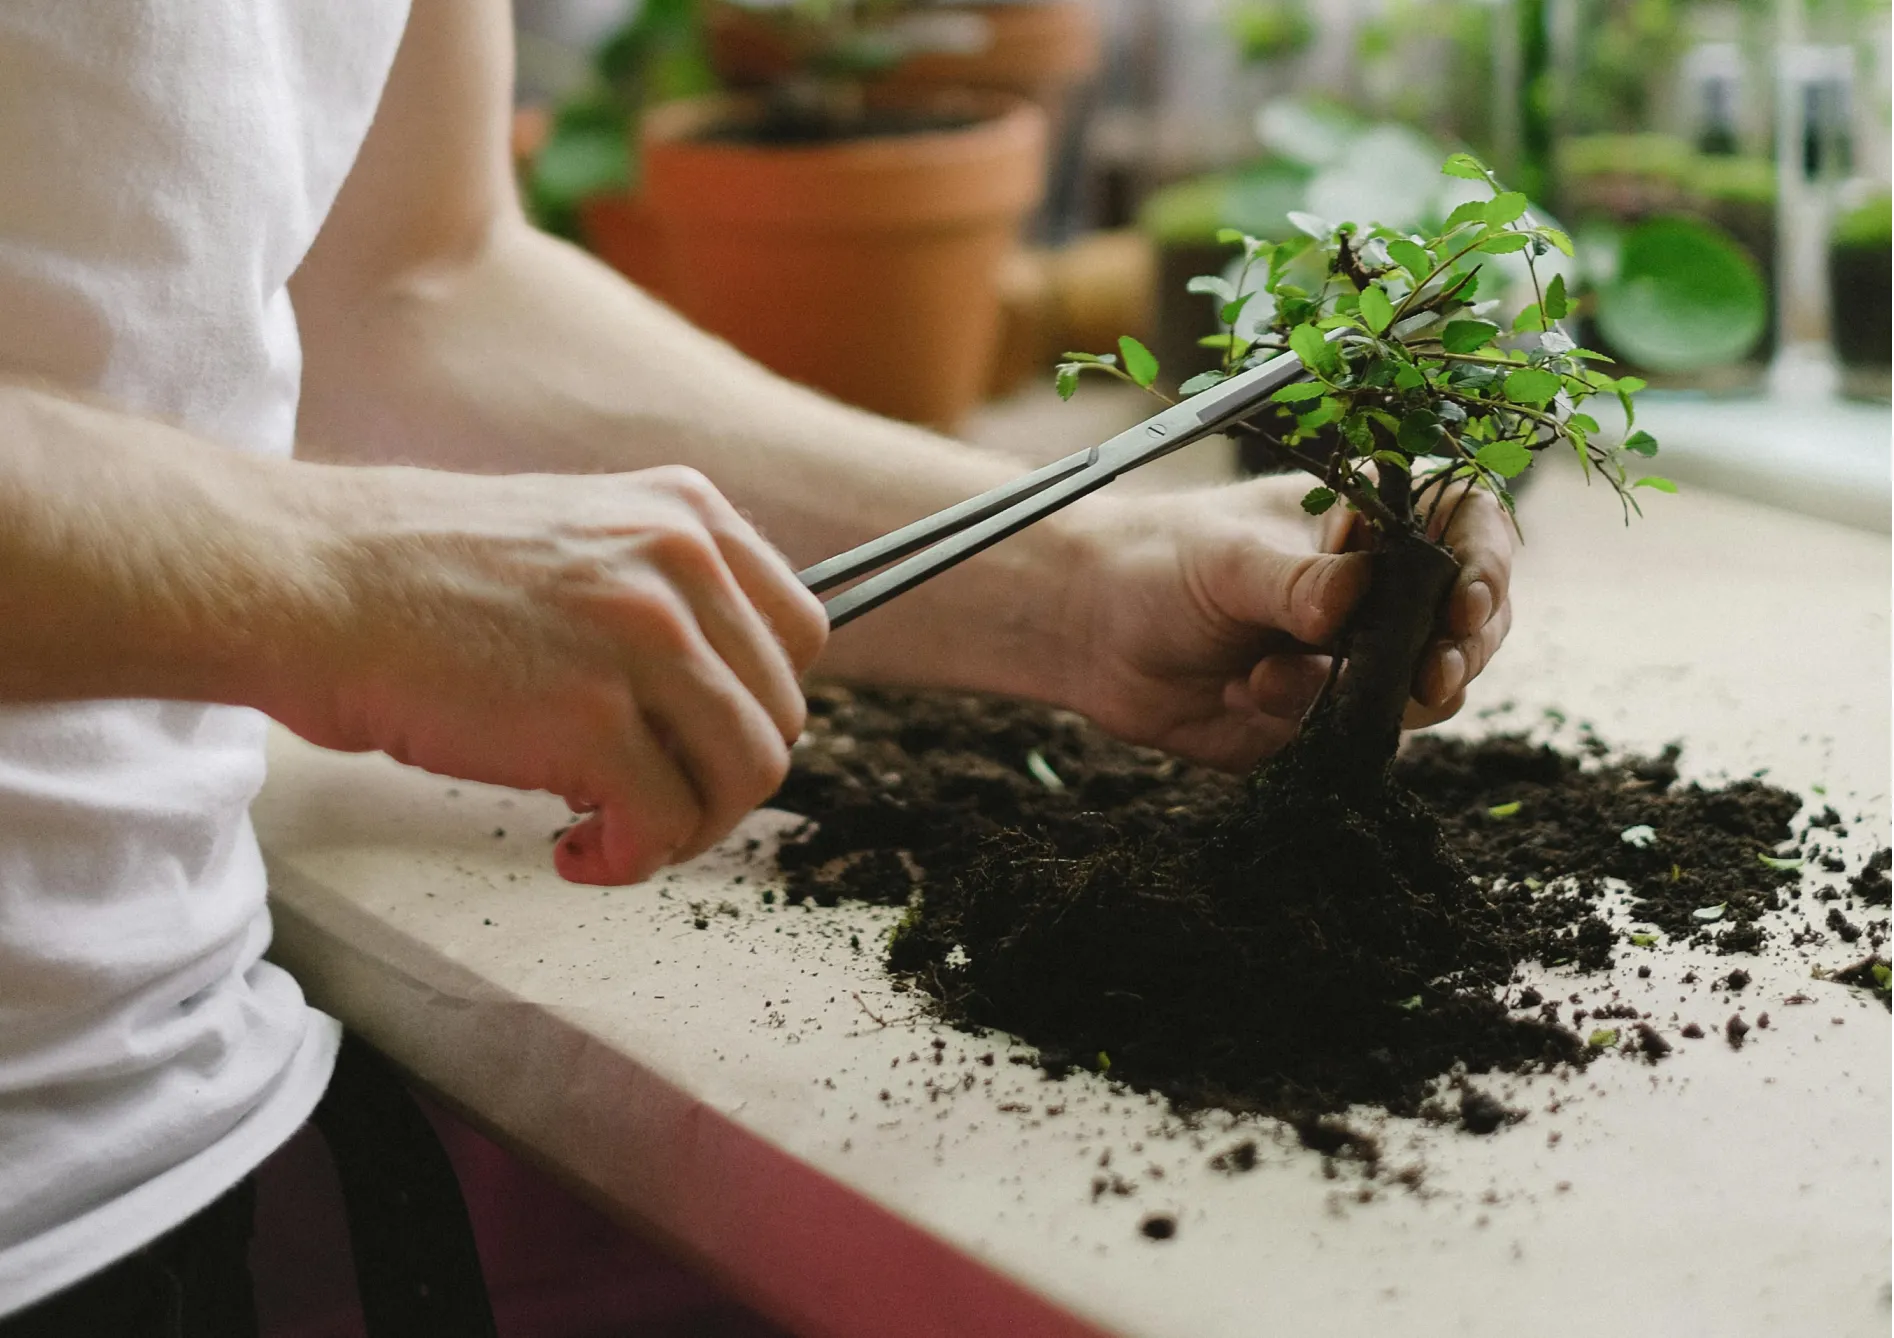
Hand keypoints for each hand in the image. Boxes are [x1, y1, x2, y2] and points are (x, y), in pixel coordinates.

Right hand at [271, 465, 826, 884]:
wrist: (305, 582)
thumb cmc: (417, 578)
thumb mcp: (577, 538)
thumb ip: (662, 594)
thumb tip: (722, 696)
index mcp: (690, 513)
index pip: (802, 634)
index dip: (753, 706)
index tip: (692, 741)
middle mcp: (685, 562)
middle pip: (779, 715)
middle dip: (717, 779)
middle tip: (643, 802)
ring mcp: (646, 637)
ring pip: (746, 774)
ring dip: (685, 828)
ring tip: (610, 831)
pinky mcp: (594, 717)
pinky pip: (666, 822)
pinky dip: (630, 859)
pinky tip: (573, 853)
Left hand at [1055, 474, 1513, 770]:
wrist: (1090, 632)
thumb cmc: (1158, 564)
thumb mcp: (1226, 560)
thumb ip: (1295, 583)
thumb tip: (1353, 596)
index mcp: (1370, 522)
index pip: (1468, 527)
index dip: (1487, 564)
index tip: (1467, 603)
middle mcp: (1380, 591)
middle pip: (1473, 623)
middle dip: (1459, 652)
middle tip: (1432, 674)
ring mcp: (1359, 659)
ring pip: (1426, 691)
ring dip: (1368, 695)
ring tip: (1268, 679)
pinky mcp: (1327, 720)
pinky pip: (1361, 739)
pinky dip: (1314, 728)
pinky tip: (1245, 698)